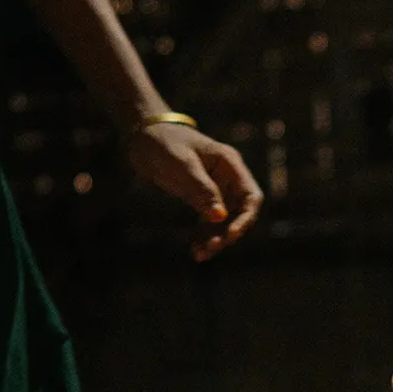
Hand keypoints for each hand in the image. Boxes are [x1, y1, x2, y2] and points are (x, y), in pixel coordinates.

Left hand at [126, 123, 262, 260]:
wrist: (142, 136)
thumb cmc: (163, 143)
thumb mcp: (182, 165)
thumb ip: (201, 190)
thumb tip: (220, 217)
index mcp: (230, 164)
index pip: (250, 196)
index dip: (245, 218)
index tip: (229, 235)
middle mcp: (227, 178)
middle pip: (239, 213)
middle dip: (228, 233)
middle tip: (211, 248)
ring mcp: (215, 189)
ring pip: (224, 221)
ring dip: (215, 239)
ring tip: (200, 254)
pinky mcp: (200, 197)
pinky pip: (208, 222)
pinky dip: (203, 236)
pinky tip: (194, 249)